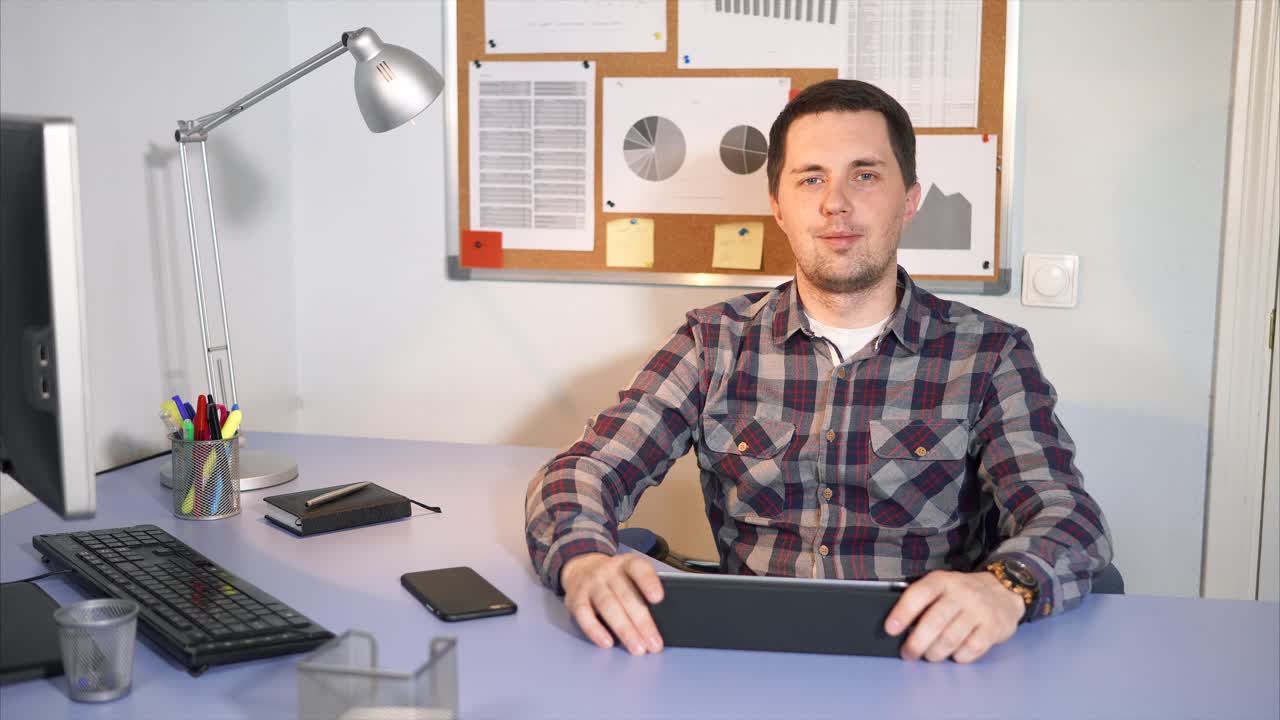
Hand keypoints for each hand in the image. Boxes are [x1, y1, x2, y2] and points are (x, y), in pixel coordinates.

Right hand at [560, 552, 664, 654]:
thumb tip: (660, 621)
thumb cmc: (615, 579)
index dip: (648, 582)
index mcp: (626, 563)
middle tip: (654, 644)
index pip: (638, 568)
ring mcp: (591, 584)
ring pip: (608, 605)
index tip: (658, 598)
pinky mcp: (575, 598)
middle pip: (626, 595)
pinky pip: (584, 615)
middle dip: (642, 622)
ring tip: (637, 648)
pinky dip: (595, 630)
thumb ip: (642, 591)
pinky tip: (608, 643)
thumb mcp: (629, 575)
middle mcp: (608, 571)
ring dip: (624, 629)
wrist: (581, 568)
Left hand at [884, 569, 1024, 662]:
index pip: (919, 594)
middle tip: (908, 654)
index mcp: (942, 580)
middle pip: (934, 621)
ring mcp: (979, 610)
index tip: (890, 629)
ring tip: (930, 655)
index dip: (903, 612)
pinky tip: (954, 654)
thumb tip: (897, 626)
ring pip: (951, 638)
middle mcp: (961, 593)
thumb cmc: (962, 593)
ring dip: (935, 653)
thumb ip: (923, 600)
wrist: (1004, 589)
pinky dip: (959, 656)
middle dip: (916, 643)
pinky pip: (971, 649)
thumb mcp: (942, 585)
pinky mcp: (994, 627)